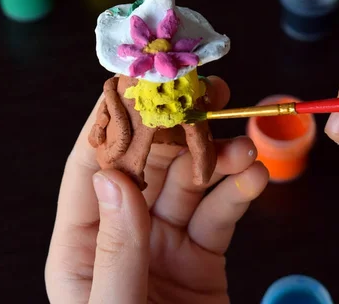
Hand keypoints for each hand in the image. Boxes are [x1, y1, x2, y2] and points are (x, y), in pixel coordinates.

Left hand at [45, 76, 268, 303]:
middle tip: (210, 96)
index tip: (143, 83)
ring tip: (245, 147)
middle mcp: (125, 233)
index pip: (94, 165)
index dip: (116, 120)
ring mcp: (166, 242)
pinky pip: (222, 213)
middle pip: (150, 164)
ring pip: (193, 183)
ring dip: (220, 158)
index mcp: (83, 243)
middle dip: (180, 127)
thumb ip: (117, 247)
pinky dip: (241, 191)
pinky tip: (255, 178)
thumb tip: (112, 177)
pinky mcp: (205, 256)